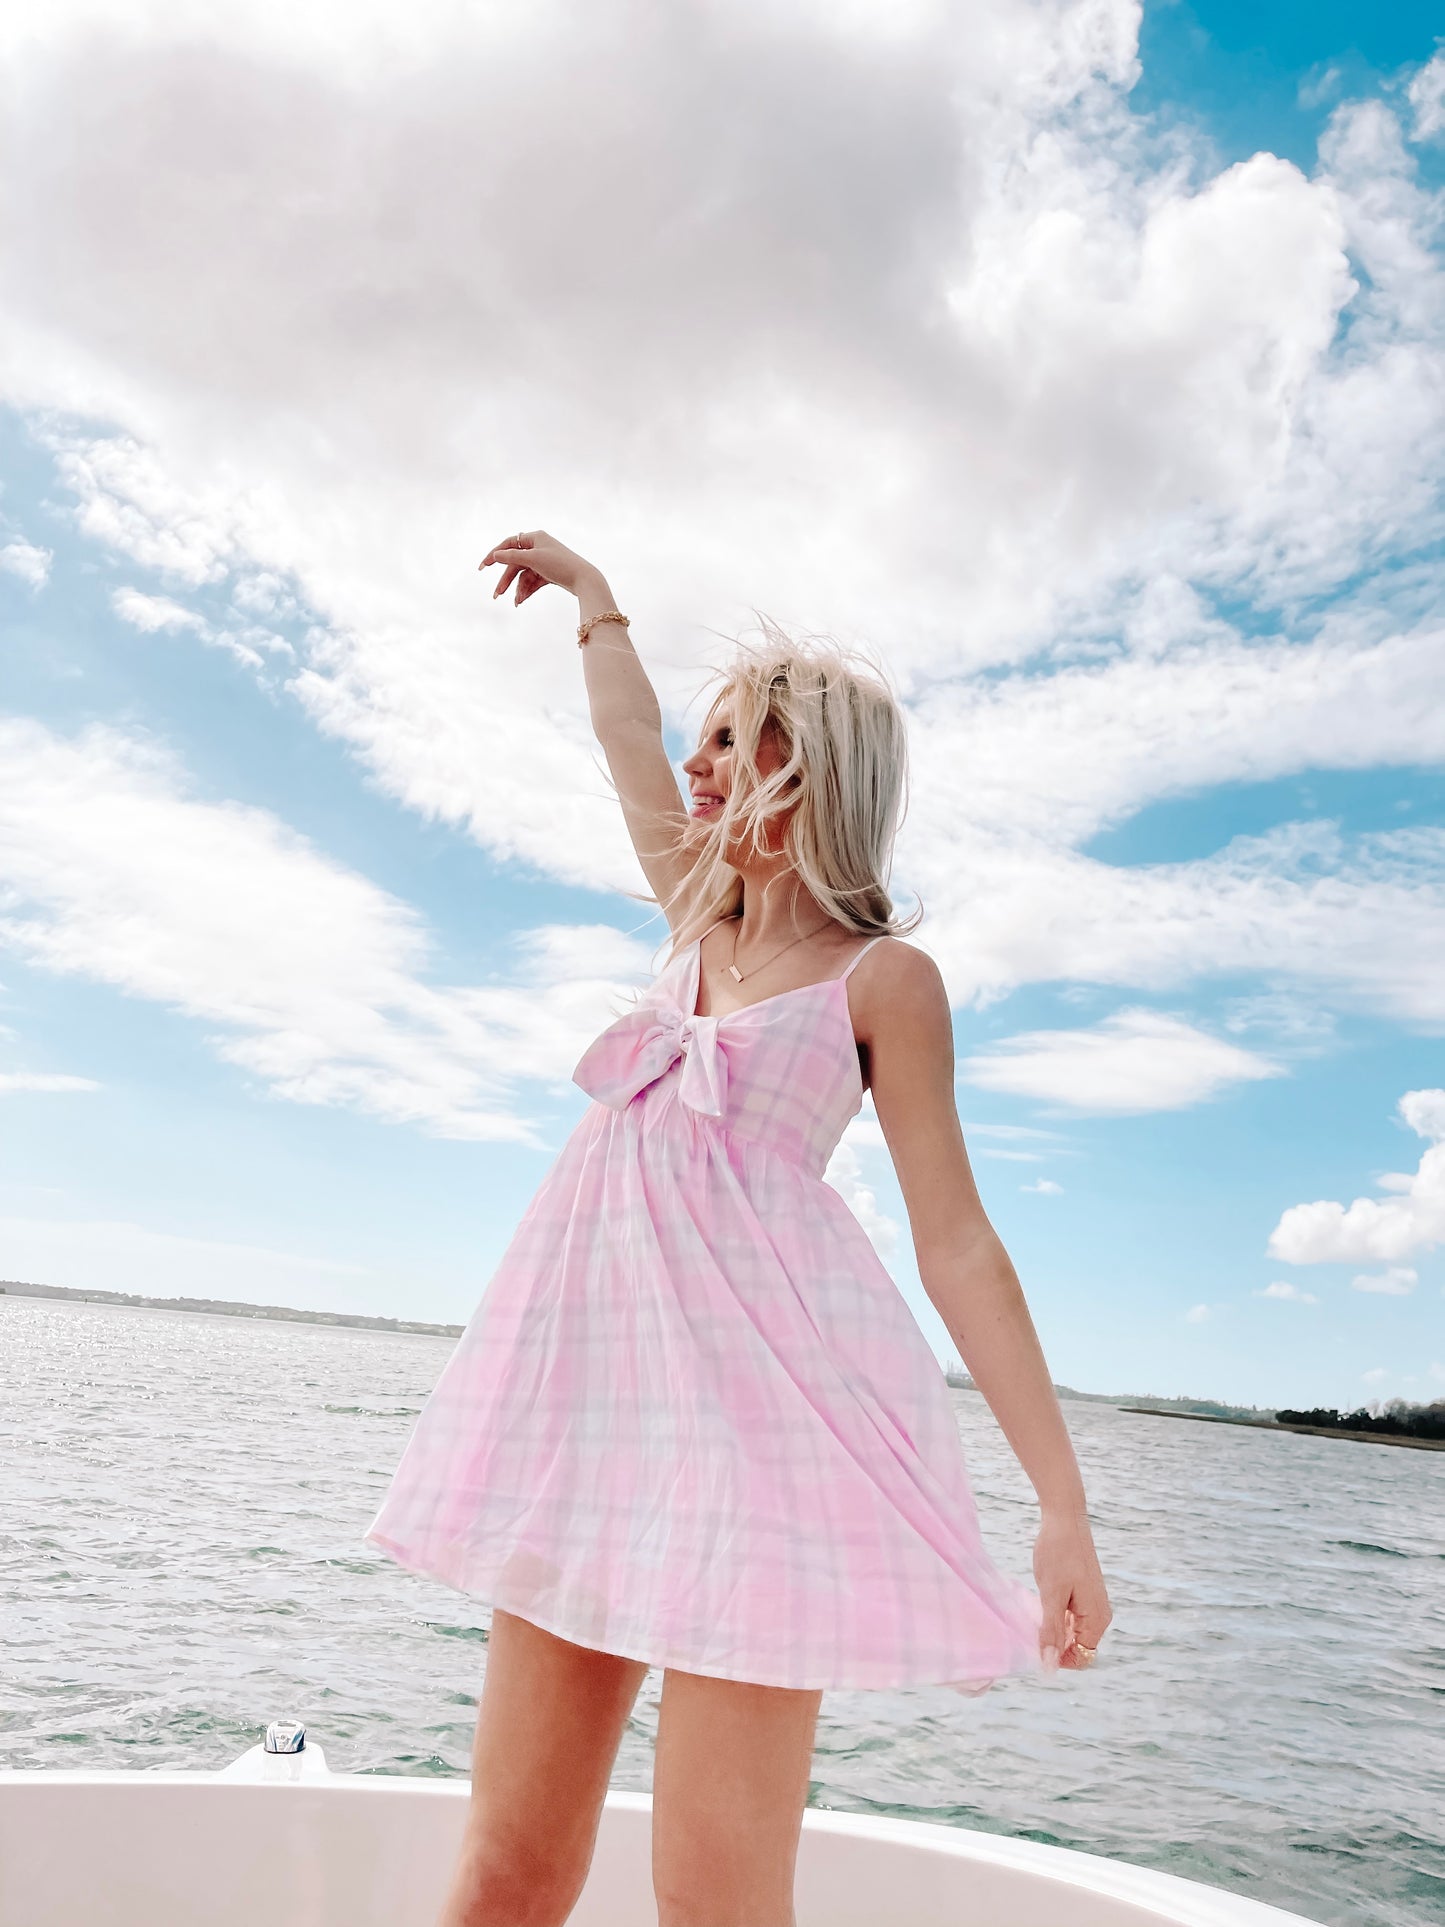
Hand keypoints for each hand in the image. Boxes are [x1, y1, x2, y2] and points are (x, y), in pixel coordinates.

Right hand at [478, 528, 600, 606]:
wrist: (584, 580)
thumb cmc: (560, 565)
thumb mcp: (533, 559)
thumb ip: (512, 556)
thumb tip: (496, 554)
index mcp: (535, 538)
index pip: (509, 544)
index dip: (495, 555)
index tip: (484, 566)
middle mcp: (539, 547)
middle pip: (516, 563)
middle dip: (507, 580)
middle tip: (496, 594)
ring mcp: (544, 561)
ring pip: (524, 575)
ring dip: (518, 588)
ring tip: (515, 602)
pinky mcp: (549, 574)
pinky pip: (533, 581)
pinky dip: (527, 590)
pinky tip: (521, 601)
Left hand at [1033, 1509, 1111, 1672]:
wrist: (1064, 1517)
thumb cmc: (1058, 1553)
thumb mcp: (1051, 1595)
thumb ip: (1051, 1631)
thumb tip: (1049, 1665)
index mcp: (1098, 1619)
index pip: (1083, 1658)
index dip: (1059, 1659)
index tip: (1036, 1646)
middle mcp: (1100, 1614)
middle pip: (1078, 1646)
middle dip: (1056, 1644)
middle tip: (1032, 1628)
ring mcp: (1093, 1603)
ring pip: (1073, 1632)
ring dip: (1055, 1630)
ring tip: (1035, 1612)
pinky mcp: (1085, 1593)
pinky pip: (1072, 1617)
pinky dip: (1056, 1617)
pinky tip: (1041, 1602)